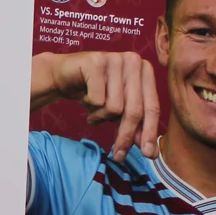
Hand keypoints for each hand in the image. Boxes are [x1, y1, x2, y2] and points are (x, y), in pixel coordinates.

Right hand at [30, 51, 161, 160]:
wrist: (63, 75)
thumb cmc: (94, 92)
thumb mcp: (118, 110)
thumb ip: (134, 126)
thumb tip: (150, 151)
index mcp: (145, 70)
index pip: (152, 106)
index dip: (149, 133)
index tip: (147, 155)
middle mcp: (133, 61)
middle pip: (134, 110)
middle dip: (125, 136)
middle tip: (118, 155)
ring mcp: (115, 59)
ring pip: (115, 107)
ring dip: (100, 116)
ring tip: (93, 110)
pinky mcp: (95, 61)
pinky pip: (97, 99)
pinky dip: (89, 106)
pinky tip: (85, 99)